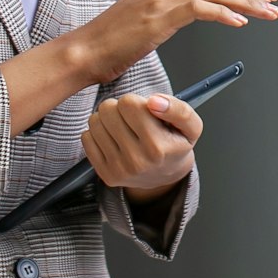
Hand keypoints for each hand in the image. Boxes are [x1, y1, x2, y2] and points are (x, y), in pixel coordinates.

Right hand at [69, 0, 277, 84]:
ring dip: (246, 2)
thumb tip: (191, 14)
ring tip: (267, 13)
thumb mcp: (147, 22)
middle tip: (274, 4)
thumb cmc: (113, 44)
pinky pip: (201, 9)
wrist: (85, 51)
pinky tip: (241, 22)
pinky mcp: (159, 15)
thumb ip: (170, 13)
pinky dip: (224, 13)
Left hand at [82, 91, 202, 201]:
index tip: (143, 110)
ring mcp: (118, 169)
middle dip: (119, 108)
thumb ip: (179, 109)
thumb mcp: (191, 126)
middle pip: (107, 110)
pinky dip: (98, 134)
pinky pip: (86, 138)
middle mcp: (136, 161)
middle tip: (131, 118)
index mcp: (158, 147)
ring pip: (94, 122)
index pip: (128, 103)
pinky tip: (113, 139)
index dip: (135, 101)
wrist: (165, 176)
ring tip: (122, 127)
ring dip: (107, 119)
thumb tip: (154, 101)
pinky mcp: (104, 173)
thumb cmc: (176, 145)